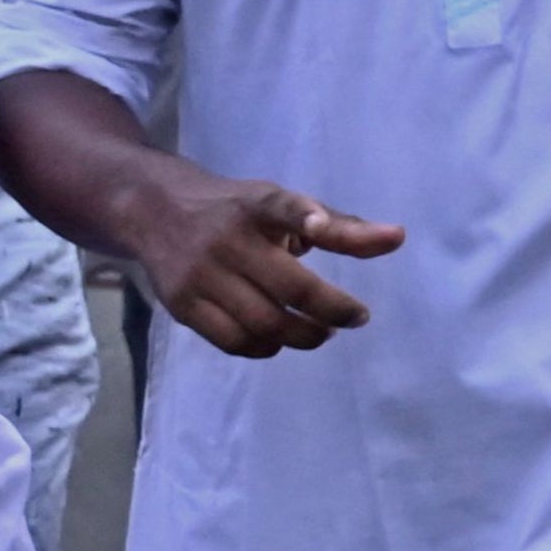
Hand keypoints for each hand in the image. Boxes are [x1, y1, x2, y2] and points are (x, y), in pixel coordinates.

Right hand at [128, 163, 403, 355]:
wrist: (153, 211)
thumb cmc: (238, 211)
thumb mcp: (281, 203)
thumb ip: (339, 225)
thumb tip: (397, 239)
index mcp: (258, 205)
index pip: (284, 208)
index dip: (306, 218)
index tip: (318, 226)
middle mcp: (228, 239)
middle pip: (289, 286)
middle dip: (332, 310)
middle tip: (357, 317)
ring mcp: (201, 275)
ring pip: (263, 322)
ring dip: (303, 335)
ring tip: (323, 332)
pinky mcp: (182, 305)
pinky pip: (231, 340)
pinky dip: (263, 348)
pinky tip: (280, 340)